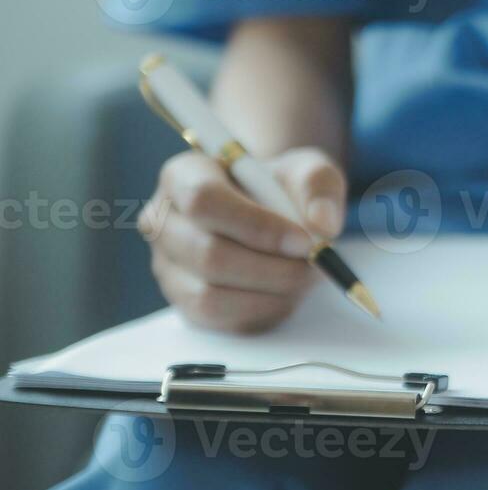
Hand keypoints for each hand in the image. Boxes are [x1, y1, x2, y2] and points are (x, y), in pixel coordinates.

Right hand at [139, 147, 346, 332]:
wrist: (272, 213)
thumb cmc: (281, 187)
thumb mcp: (306, 169)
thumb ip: (318, 184)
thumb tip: (322, 225)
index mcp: (183, 176)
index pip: (204, 200)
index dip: (257, 225)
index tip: (305, 240)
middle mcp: (163, 222)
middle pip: (209, 255)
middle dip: (274, 268)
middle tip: (317, 265)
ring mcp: (168, 267)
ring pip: (211, 296)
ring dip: (271, 294)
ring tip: (305, 278)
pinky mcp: (184, 302)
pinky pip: (221, 320)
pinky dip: (263, 312)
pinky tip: (288, 293)